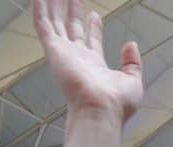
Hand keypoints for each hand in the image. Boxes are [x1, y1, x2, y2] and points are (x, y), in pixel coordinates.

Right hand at [33, 0, 142, 120]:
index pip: (92, 41)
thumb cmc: (117, 104)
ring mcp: (64, 53)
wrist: (102, 110)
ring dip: (54, 6)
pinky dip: (40, 10)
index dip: (93, 26)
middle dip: (72, 12)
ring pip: (56, 23)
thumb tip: (131, 45)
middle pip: (72, 28)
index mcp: (95, 65)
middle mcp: (77, 58)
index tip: (94, 14)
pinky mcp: (54, 50)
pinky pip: (43, 24)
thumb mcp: (132, 80)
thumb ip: (132, 63)